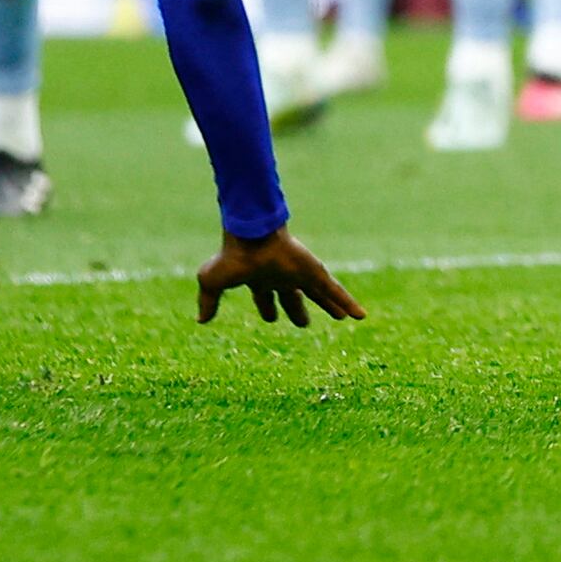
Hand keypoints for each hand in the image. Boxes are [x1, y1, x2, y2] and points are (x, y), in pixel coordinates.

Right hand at [197, 227, 362, 326]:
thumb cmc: (232, 258)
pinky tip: (360, 315)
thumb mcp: (213, 283)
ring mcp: (300, 274)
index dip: (268, 309)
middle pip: (294, 298)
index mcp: (260, 279)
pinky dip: (348, 303)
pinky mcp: (315, 272)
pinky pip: (335, 292)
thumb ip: (208, 302)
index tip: (271, 317)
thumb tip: (200, 320)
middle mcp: (282, 276)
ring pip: (319, 295)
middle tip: (304, 323)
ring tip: (343, 317)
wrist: (252, 238)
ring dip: (331, 306)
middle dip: (298, 311)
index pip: (265, 298)